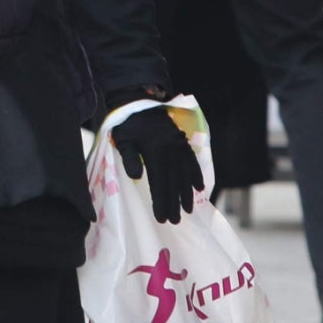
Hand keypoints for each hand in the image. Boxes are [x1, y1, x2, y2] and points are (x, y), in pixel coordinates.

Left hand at [111, 104, 202, 223]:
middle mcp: (170, 148)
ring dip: (187, 193)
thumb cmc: (126, 124)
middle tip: (175, 221)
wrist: (138, 101)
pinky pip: (192, 160)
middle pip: (173, 181)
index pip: (159, 181)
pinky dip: (196, 174)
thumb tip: (136, 176)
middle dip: (174, 203)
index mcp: (154, 150)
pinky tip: (200, 188)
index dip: (161, 201)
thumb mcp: (122, 140)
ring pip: (185, 173)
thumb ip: (129, 157)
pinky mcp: (182, 140)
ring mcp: (178, 144)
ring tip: (188, 210)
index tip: (162, 218)